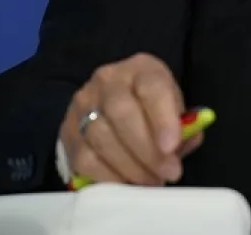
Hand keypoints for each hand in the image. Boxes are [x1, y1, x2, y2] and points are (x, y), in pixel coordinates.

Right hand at [59, 53, 198, 186]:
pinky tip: (126, 183)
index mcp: (141, 68)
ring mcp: (82, 104)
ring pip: (101, 138)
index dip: (162, 118)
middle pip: (122, 113)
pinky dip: (108, 176)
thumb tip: (180, 149)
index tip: (172, 147)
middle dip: (147, 150)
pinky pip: (84, 159)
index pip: (152, 87)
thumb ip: (184, 127)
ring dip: (130, 167)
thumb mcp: (174, 108)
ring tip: (150, 180)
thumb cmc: (152, 108)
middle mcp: (108, 80)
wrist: (113, 105)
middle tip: (167, 173)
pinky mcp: (67, 130)